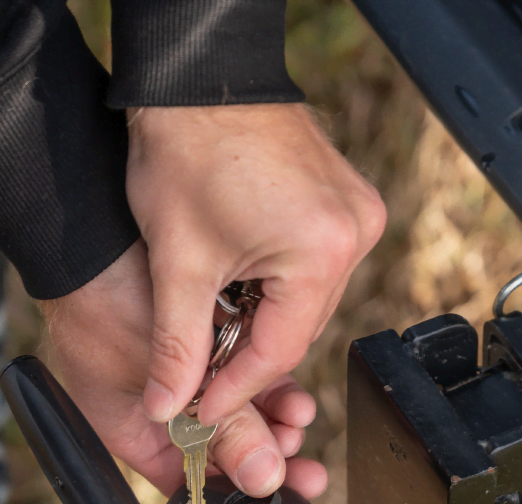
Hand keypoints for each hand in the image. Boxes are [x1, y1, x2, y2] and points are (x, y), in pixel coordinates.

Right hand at [40, 240, 326, 498]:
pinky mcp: (203, 345)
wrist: (93, 227)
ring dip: (272, 418)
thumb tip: (264, 478)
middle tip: (300, 457)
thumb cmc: (105, 300)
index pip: (193, 483)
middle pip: (222, 451)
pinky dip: (266, 386)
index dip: (238, 490)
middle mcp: (157, 412)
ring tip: (297, 416)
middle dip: (264, 451)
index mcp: (134, 433)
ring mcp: (181, 378)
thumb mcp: (175, 378)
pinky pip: (239, 377)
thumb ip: (224, 428)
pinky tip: (291, 391)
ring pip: (237, 414)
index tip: (281, 490)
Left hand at [125, 103, 386, 436]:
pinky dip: (274, 290)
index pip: (279, 353)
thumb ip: (176, 347)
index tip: (201, 411)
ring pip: (303, 305)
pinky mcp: (344, 205)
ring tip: (213, 332)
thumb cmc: (187, 146)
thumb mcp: (177, 263)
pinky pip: (311, 271)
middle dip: (246, 358)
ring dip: (260, 324)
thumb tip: (167, 406)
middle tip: (199, 379)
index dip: (235, 390)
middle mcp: (353, 235)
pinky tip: (238, 288)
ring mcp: (354, 217)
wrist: (196, 74)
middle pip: (296, 331)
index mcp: (321, 252)